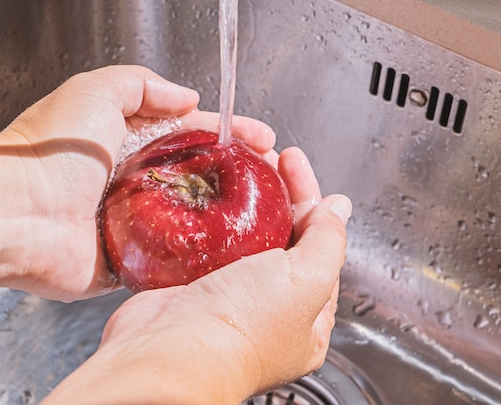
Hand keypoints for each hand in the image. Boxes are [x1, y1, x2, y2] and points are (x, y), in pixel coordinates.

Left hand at [0, 65, 277, 300]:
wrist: (15, 213)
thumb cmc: (47, 151)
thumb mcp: (97, 90)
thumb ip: (143, 85)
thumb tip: (184, 96)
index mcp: (126, 141)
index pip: (192, 132)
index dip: (230, 133)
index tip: (263, 138)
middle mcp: (132, 181)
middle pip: (197, 176)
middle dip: (238, 176)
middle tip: (274, 179)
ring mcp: (133, 222)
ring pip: (190, 217)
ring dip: (225, 216)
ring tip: (264, 215)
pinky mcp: (129, 260)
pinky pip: (172, 256)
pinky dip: (199, 253)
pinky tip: (230, 251)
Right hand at [40, 147, 351, 403]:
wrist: (169, 349)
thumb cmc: (242, 328)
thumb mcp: (307, 280)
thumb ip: (328, 242)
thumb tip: (338, 210)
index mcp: (307, 317)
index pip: (320, 246)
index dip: (312, 202)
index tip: (297, 166)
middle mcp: (269, 309)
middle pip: (283, 237)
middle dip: (280, 194)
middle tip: (272, 157)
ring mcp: (229, 297)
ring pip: (244, 237)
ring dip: (244, 202)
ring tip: (242, 166)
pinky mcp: (192, 287)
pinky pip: (207, 246)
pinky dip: (210, 220)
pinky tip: (209, 196)